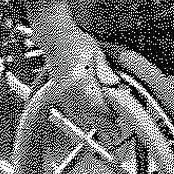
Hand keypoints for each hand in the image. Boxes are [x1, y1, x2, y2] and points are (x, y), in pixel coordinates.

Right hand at [26, 0, 120, 123]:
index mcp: (79, 80)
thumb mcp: (97, 53)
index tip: (117, 124)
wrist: (55, 39)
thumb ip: (105, 71)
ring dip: (92, 122)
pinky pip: (71, 110)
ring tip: (107, 127)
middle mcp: (67, 91)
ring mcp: (60, 94)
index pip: (96, 105)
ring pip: (78, 115)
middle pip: (87, 114)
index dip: (107, 117)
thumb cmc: (77, 42)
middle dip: (101, 125)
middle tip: (114, 135)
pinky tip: (91, 118)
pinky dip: (82, 116)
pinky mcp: (57, 95)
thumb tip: (115, 85)